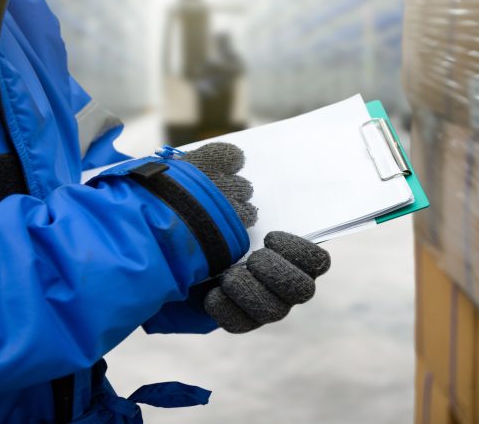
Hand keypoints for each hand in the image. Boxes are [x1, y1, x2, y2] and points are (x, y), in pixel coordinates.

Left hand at [182, 143, 330, 332]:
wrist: (160, 249)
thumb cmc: (191, 214)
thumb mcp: (201, 184)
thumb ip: (216, 163)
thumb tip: (234, 155)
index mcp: (286, 247)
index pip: (318, 260)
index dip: (302, 252)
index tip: (270, 236)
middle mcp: (280, 278)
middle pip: (304, 290)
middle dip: (277, 273)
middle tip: (252, 258)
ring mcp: (260, 302)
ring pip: (275, 311)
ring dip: (251, 290)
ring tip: (228, 275)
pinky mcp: (236, 319)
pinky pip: (241, 323)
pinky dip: (226, 307)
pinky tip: (210, 293)